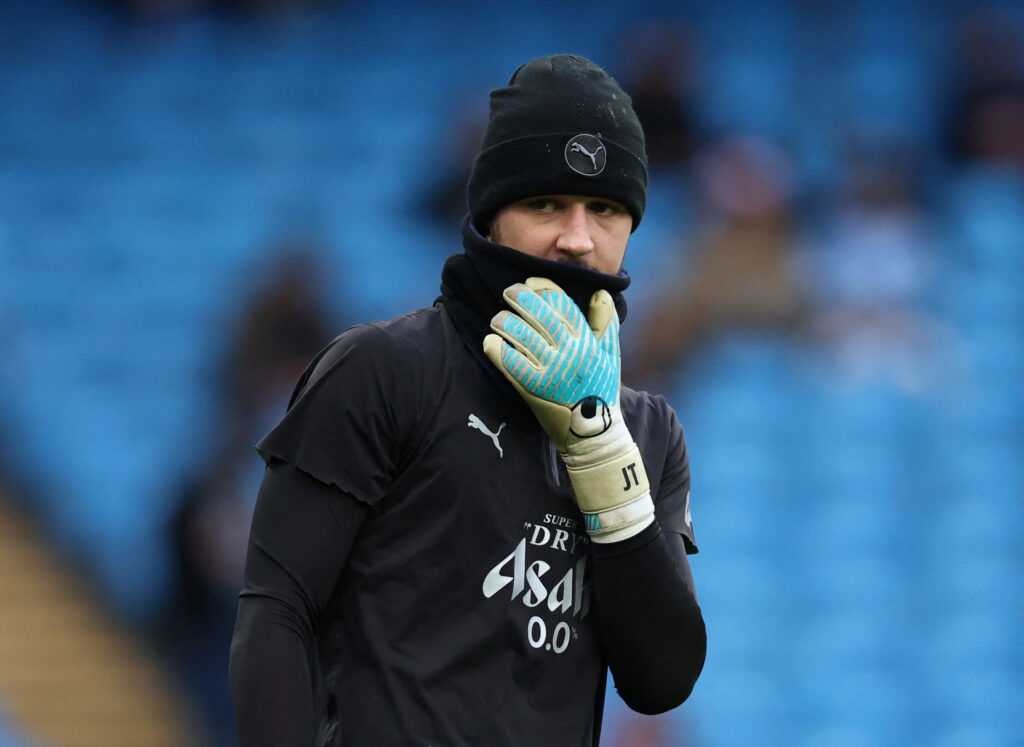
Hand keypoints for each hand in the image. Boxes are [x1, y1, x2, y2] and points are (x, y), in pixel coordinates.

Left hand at [483, 277, 653, 541]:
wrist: (595, 434)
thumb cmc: (602, 391)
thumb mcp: (611, 355)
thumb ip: (606, 323)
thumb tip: (601, 293)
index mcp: (588, 342)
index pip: (564, 306)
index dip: (546, 290)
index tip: (532, 282)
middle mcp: (571, 353)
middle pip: (542, 317)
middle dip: (522, 299)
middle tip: (508, 291)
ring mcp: (552, 370)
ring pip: (524, 338)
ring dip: (507, 323)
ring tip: (497, 318)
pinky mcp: (536, 389)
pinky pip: (513, 365)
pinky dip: (500, 351)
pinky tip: (490, 342)